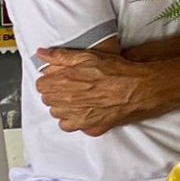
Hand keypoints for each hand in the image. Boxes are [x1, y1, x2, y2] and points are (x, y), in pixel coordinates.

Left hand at [35, 47, 156, 136]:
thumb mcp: (89, 56)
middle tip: (72, 86)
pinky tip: (83, 110)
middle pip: (48, 99)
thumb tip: (42, 53)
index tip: (59, 78)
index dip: (51, 80)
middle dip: (57, 92)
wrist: (139, 88)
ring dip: (64, 106)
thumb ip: (61, 55)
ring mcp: (76, 116)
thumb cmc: (116, 70)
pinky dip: (73, 119)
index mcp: (64, 81)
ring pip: (57, 113)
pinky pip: (69, 126)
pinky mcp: (87, 127)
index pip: (41, 85)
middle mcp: (67, 101)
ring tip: (79, 97)